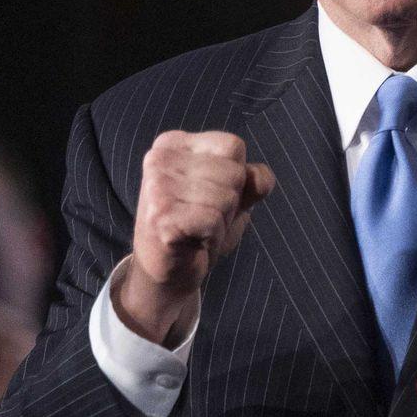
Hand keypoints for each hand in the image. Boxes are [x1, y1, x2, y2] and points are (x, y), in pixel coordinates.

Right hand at [118, 130, 274, 344]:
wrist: (165, 272)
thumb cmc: (197, 229)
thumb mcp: (232, 198)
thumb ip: (252, 182)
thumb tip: (260, 178)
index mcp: (174, 143)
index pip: (233, 146)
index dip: (235, 179)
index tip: (208, 197)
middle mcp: (159, 158)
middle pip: (233, 173)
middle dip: (228, 205)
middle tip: (200, 219)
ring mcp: (156, 187)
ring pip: (226, 198)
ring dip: (220, 224)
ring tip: (196, 231)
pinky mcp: (160, 216)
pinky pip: (213, 221)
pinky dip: (212, 238)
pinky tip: (192, 243)